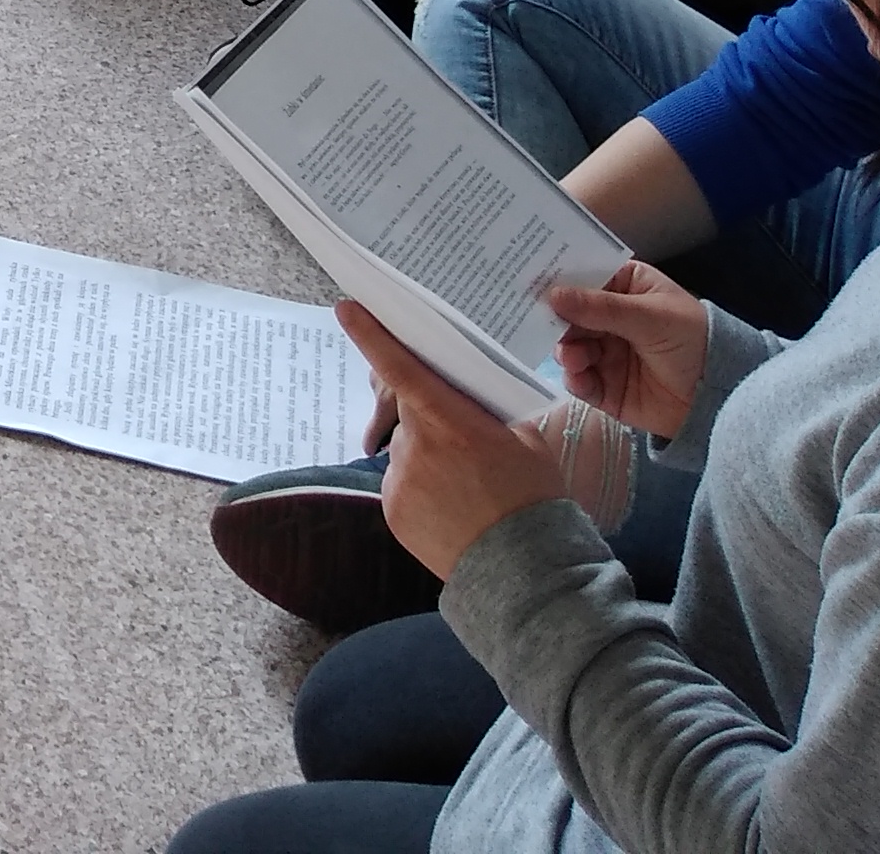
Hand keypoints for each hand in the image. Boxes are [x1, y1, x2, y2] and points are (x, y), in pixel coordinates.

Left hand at [339, 305, 566, 580]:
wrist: (525, 571)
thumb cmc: (533, 498)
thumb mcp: (525, 440)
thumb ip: (488, 409)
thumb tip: (465, 389)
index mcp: (449, 421)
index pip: (401, 368)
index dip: (372, 336)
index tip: (346, 309)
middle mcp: (416, 447)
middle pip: (407, 412)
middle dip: (427, 416)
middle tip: (463, 445)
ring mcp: (400, 481)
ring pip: (406, 450)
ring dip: (427, 456)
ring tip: (465, 488)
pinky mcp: (392, 510)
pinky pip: (401, 483)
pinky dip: (420, 487)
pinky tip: (450, 507)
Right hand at [547, 260, 710, 443]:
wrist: (723, 397)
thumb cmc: (694, 341)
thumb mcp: (651, 318)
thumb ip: (601, 308)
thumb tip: (552, 295)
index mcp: (625, 288)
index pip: (584, 277)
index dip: (558, 277)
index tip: (528, 279)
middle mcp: (610, 318)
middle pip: (570, 314)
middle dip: (556, 320)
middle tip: (540, 324)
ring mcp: (607, 353)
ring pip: (570, 346)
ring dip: (565, 350)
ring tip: (572, 356)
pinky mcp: (606, 386)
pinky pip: (579, 379)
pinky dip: (574, 378)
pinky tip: (580, 377)